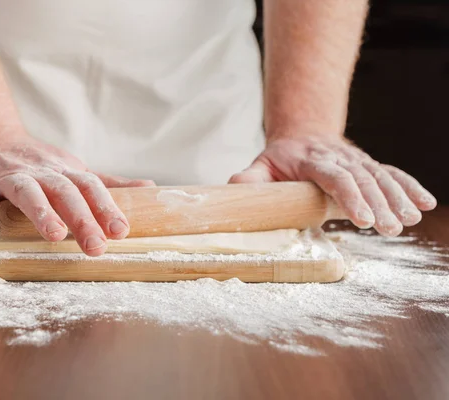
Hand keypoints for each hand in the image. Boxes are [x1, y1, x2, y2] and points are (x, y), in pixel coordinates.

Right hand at [0, 135, 154, 255]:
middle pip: (63, 191)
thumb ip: (107, 183)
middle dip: (82, 217)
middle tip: (96, 245)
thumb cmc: (35, 165)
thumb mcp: (71, 170)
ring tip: (55, 235)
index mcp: (64, 171)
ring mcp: (7, 177)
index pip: (90, 186)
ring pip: (26, 191)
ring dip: (41, 212)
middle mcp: (39, 172)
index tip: (122, 231)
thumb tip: (149, 187)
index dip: (106, 207)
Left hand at [229, 136, 436, 235]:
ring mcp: (356, 160)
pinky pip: (391, 173)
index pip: (334, 177)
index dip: (350, 196)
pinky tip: (426, 203)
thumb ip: (249, 179)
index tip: (362, 219)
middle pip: (362, 179)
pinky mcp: (367, 165)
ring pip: (380, 177)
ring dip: (398, 198)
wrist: (302, 134)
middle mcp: (338, 158)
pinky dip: (410, 187)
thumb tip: (232, 188)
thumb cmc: (279, 158)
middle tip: (390, 228)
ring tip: (410, 220)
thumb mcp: (260, 165)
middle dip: (379, 204)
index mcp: (311, 160)